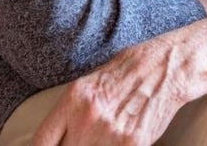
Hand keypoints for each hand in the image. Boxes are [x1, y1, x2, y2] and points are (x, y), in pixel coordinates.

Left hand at [31, 16, 206, 145]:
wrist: (165, 68)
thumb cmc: (125, 73)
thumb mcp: (89, 84)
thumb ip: (71, 112)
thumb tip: (56, 139)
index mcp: (73, 100)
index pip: (42, 142)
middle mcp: (88, 118)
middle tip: (77, 143)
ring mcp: (111, 134)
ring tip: (97, 141)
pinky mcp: (133, 144)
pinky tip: (115, 143)